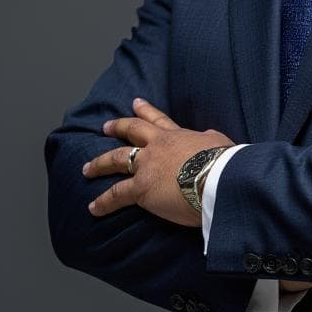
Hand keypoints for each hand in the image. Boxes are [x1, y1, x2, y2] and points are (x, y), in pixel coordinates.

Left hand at [83, 99, 233, 226]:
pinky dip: (103, 202)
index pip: (159, 120)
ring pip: (116, 159)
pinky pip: (116, 195)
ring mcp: (147, 166)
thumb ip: (208, 140)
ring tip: (87, 168)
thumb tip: (207, 138)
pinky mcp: (141, 188)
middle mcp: (158, 147)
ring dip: (99, 164)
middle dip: (117, 127)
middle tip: (105, 127)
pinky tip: (93, 208)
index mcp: (178, 136)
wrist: (219, 179)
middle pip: (132, 131)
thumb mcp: (219, 143)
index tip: (136, 103)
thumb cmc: (225, 163)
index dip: (146, 111)